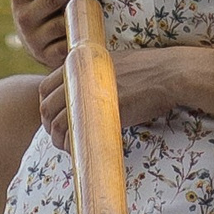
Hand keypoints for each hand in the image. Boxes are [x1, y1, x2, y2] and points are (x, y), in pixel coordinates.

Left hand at [37, 44, 194, 151]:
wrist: (168, 73)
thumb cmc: (145, 70)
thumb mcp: (110, 63)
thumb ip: (91, 75)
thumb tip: (81, 95)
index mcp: (79, 64)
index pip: (45, 89)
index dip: (46, 109)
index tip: (54, 121)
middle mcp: (79, 77)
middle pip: (47, 108)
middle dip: (49, 127)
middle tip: (60, 139)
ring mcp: (90, 94)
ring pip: (58, 123)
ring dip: (58, 139)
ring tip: (69, 147)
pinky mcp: (103, 112)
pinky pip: (76, 132)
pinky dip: (72, 144)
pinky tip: (79, 150)